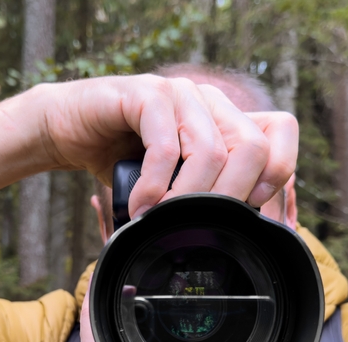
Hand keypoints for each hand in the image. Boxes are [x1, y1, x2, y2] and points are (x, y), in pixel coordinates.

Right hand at [0, 75, 298, 212]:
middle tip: (202, 229)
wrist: (68, 129)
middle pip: (252, 146)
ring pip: (210, 150)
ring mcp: (179, 94)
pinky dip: (155, 186)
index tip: (252, 216)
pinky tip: (141, 207)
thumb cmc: (122, 162)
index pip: (280, 133)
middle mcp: (209, 101)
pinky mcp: (144, 96)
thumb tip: (241, 241)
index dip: (277, 176)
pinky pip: (164, 145)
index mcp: (225, 118)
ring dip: (188, 199)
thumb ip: (205, 198)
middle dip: (229, 199)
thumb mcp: (173, 185)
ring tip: (164, 223)